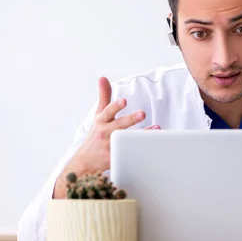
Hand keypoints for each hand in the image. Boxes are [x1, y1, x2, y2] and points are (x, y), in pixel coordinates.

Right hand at [53, 77, 157, 197]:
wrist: (85, 162)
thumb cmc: (96, 135)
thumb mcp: (98, 115)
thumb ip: (104, 97)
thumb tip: (103, 77)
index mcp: (101, 122)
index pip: (107, 112)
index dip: (115, 106)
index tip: (123, 101)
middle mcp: (105, 134)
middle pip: (119, 126)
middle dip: (130, 120)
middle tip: (142, 113)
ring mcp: (111, 148)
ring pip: (127, 140)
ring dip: (142, 135)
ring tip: (156, 129)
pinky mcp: (117, 160)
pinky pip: (131, 154)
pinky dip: (142, 150)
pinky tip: (153, 145)